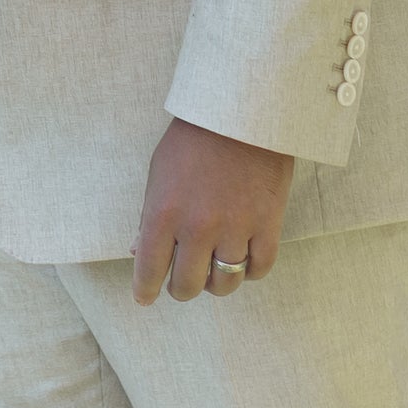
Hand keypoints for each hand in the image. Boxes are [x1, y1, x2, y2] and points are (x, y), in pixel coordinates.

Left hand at [131, 117, 294, 304]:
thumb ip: (149, 217)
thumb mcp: (159, 174)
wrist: (242, 110)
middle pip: (188, 286)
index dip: (145, 290)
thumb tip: (139, 252)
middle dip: (182, 288)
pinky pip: (259, 269)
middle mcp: (197, 228)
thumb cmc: (193, 139)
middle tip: (183, 280)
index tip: (146, 297)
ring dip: (216, 283)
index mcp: (163, 214)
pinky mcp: (268, 225)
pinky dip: (249, 271)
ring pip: (224, 284)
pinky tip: (242, 260)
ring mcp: (235, 229)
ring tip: (213, 270)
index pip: (149, 271)